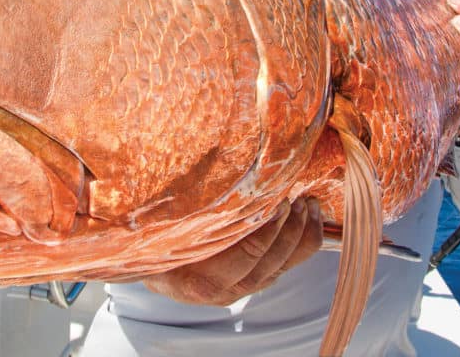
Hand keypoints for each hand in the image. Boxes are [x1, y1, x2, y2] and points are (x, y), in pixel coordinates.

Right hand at [143, 196, 323, 305]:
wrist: (150, 264)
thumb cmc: (154, 239)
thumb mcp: (162, 227)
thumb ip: (187, 212)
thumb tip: (202, 168)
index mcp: (197, 282)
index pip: (245, 255)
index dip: (266, 228)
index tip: (277, 200)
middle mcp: (222, 292)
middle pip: (269, 263)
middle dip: (289, 229)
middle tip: (297, 198)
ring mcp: (239, 290)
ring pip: (282, 267)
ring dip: (301, 235)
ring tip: (309, 204)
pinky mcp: (252, 283)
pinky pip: (284, 266)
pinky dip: (301, 242)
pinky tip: (308, 216)